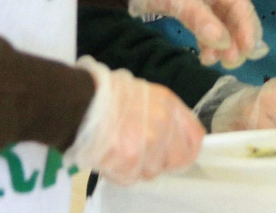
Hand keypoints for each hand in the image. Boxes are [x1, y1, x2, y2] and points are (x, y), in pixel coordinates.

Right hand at [68, 58, 203, 185]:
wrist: (80, 103)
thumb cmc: (110, 96)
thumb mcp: (147, 96)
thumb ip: (165, 116)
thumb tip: (173, 137)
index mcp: (169, 106)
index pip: (195, 137)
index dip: (188, 148)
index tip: (179, 153)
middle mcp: (163, 126)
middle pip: (177, 160)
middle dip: (162, 162)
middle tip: (144, 155)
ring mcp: (147, 146)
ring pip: (152, 172)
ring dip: (137, 167)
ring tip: (119, 150)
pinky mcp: (129, 162)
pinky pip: (130, 178)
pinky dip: (119, 173)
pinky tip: (109, 157)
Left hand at [128, 0, 265, 67]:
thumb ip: (200, 19)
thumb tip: (223, 42)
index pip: (239, 4)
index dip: (247, 27)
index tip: (250, 50)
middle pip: (234, 16)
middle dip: (238, 39)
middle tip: (235, 61)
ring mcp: (204, 1)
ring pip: (222, 25)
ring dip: (224, 44)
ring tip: (220, 63)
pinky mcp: (192, 12)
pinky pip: (206, 29)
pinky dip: (208, 44)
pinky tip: (207, 58)